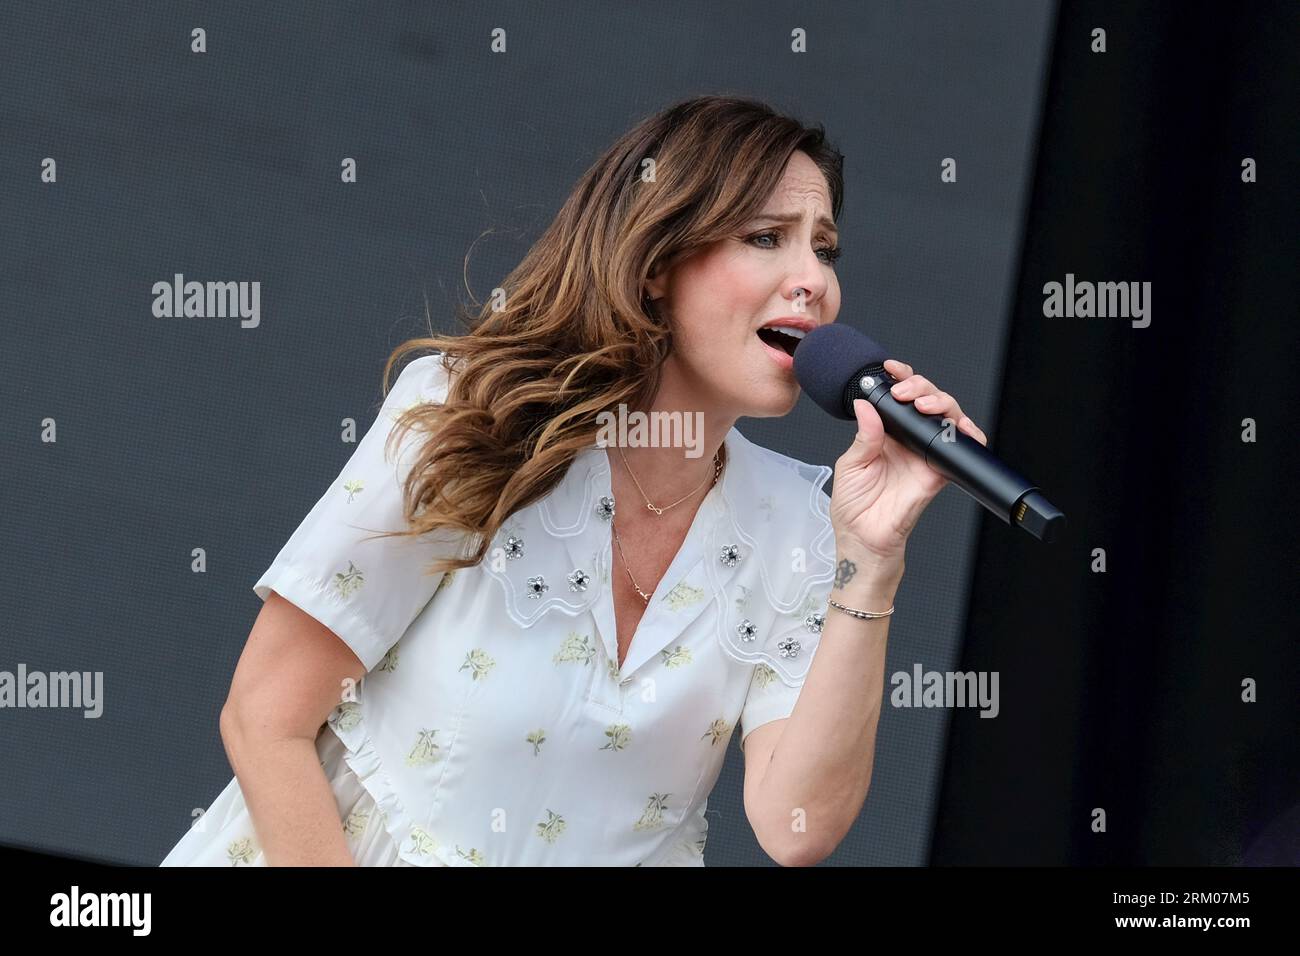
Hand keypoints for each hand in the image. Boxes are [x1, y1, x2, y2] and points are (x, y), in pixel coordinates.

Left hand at [829, 358, 987, 567]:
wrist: (864, 538)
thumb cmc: (853, 505)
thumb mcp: (850, 465)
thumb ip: (864, 436)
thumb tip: (867, 405)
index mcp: (884, 432)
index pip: (897, 397)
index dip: (899, 378)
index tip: (890, 368)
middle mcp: (907, 439)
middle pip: (926, 400)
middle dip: (921, 386)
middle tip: (905, 392)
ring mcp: (925, 453)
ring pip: (946, 417)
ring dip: (941, 403)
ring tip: (925, 405)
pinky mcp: (939, 471)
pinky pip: (960, 450)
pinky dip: (968, 436)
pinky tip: (961, 428)